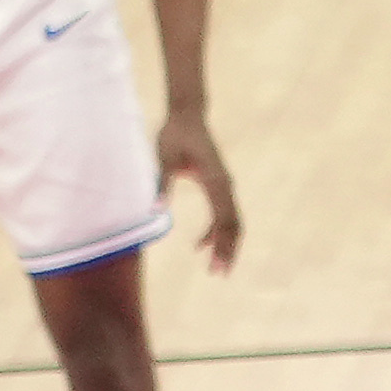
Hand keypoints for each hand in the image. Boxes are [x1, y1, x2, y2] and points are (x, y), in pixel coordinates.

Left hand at [158, 105, 241, 270]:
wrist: (187, 116)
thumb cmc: (175, 135)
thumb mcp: (164, 158)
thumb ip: (163, 183)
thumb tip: (156, 209)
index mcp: (215, 180)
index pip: (224, 219)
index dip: (222, 244)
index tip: (216, 265)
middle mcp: (225, 184)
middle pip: (233, 224)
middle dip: (228, 250)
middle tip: (218, 274)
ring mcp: (224, 185)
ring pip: (231, 221)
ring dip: (225, 244)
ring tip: (215, 268)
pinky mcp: (218, 185)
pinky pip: (222, 213)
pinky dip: (214, 231)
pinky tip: (200, 246)